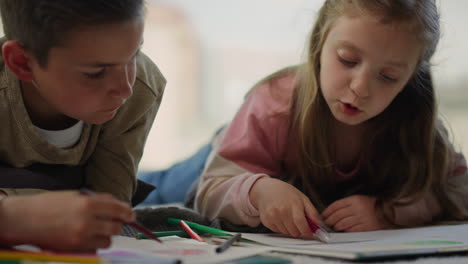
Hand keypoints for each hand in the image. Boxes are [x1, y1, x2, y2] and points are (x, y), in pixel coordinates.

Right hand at [0, 191, 134, 251]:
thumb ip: (98, 199)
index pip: (118, 209)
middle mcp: (87, 221)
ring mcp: (80, 237)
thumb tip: (117, 203)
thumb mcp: (75, 195)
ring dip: (106, 236)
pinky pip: (95, 249)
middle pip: (116, 227)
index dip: (128, 212)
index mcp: (88, 204)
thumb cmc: (49, 204)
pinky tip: (87, 237)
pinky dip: (95, 244)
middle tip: (114, 222)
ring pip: (107, 241)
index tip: (131, 214)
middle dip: (117, 224)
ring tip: (97, 230)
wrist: (24, 220)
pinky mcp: (74, 249)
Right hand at [249, 177, 319, 237]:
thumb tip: (318, 225)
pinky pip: (277, 231)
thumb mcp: (302, 198)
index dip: (306, 231)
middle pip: (294, 231)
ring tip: (288, 218)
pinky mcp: (266, 220)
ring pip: (286, 233)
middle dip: (299, 230)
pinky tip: (280, 218)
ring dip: (290, 229)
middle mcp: (281, 210)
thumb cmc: (286, 193)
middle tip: (298, 223)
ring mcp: (272, 216)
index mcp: (293, 203)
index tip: (309, 234)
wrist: (266, 189)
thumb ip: (312, 212)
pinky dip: (281, 228)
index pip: (301, 223)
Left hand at [322, 195, 391, 231]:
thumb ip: (345, 204)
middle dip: (329, 220)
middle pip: (337, 215)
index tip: (323, 215)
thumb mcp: (358, 200)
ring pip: (342, 223)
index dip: (327, 211)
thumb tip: (330, 212)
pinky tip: (342, 230)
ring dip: (335, 226)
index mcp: (355, 199)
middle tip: (326, 223)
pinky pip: (351, 230)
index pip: (336, 205)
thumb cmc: (369, 205)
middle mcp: (358, 208)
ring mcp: (362, 218)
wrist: (386, 212)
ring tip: (333, 227)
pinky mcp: (366, 227)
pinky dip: (345, 231)